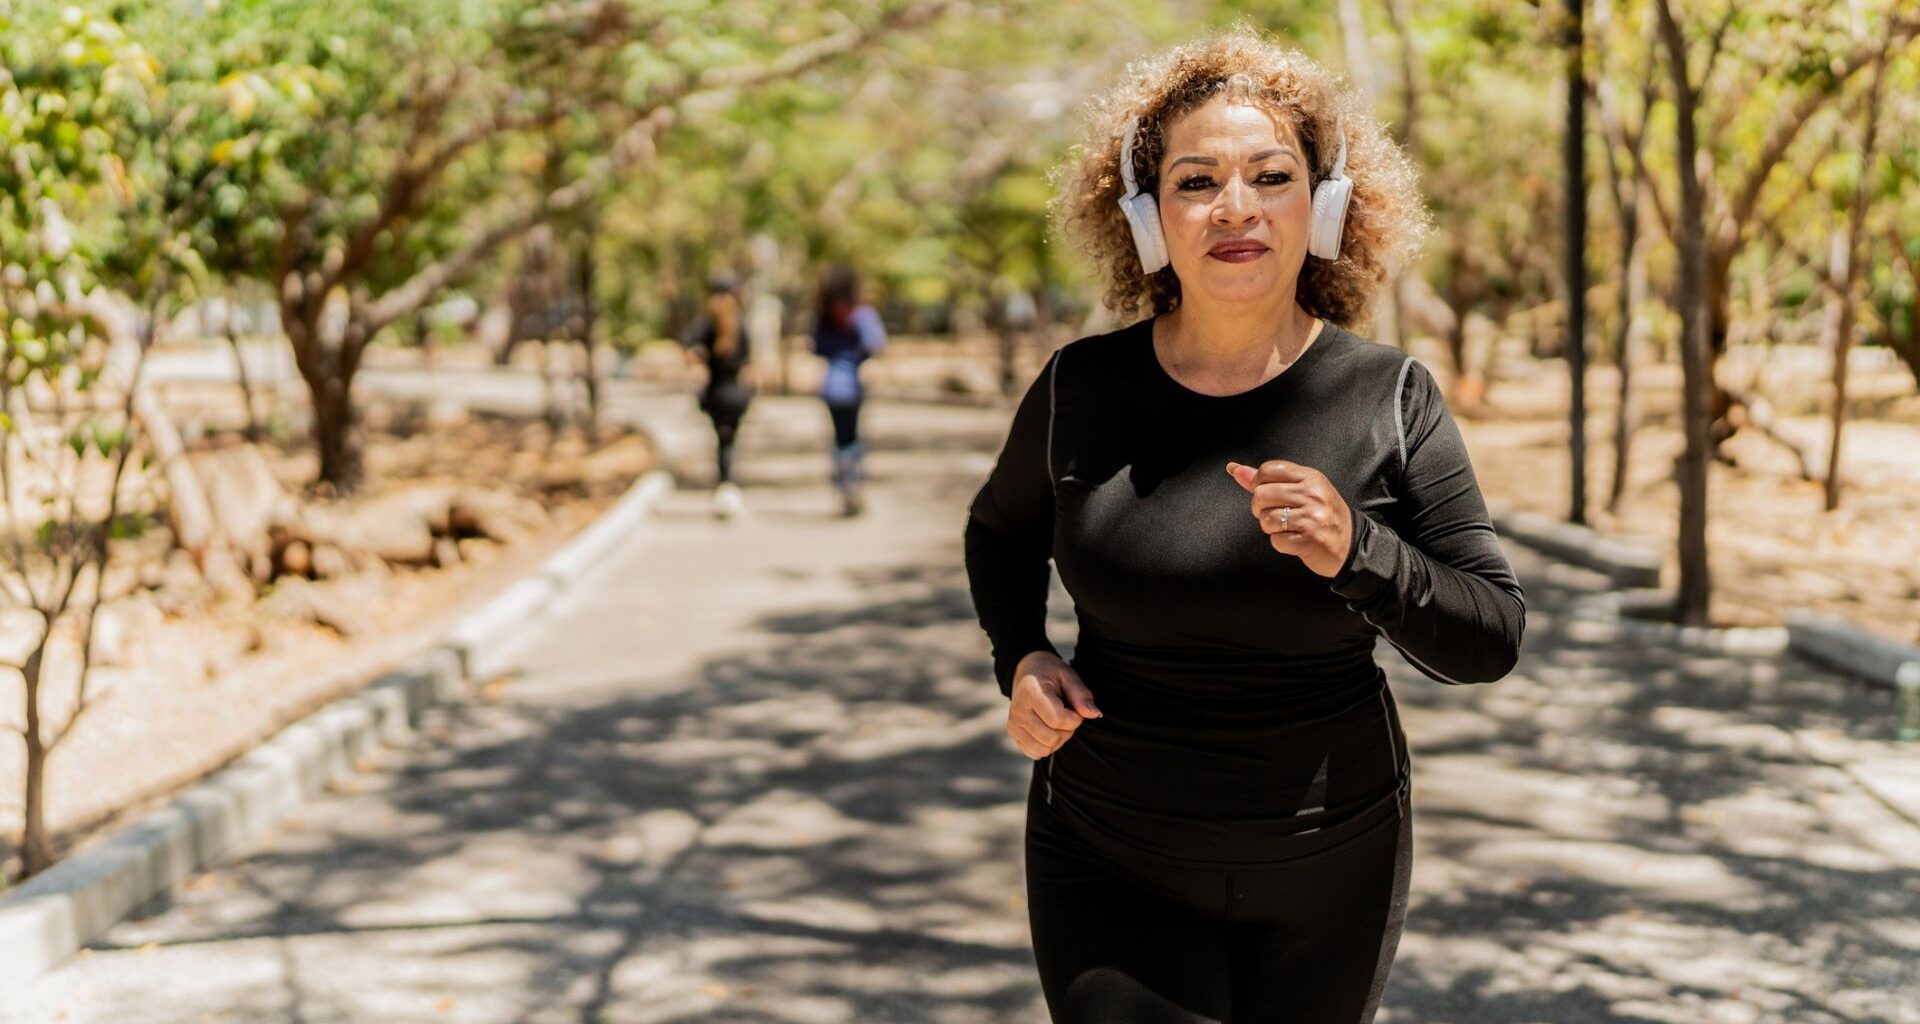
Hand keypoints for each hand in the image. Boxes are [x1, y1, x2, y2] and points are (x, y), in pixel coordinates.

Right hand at [1006, 651, 1100, 759]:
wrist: (1027, 673)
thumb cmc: (1051, 674)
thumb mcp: (1069, 676)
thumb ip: (1081, 696)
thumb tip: (1094, 714)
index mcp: (1031, 692)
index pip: (1058, 720)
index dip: (1074, 719)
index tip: (1074, 708)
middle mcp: (1018, 710)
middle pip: (1052, 738)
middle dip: (1067, 730)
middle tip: (1066, 714)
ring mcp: (1013, 724)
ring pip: (1045, 749)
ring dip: (1058, 739)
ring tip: (1056, 721)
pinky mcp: (1013, 734)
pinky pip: (1036, 753)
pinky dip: (1047, 746)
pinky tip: (1047, 729)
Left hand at [1227, 460, 1353, 577]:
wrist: (1351, 545)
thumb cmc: (1323, 515)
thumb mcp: (1303, 490)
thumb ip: (1268, 480)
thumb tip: (1234, 469)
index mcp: (1310, 477)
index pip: (1269, 469)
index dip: (1258, 483)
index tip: (1266, 494)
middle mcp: (1312, 494)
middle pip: (1261, 495)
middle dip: (1260, 508)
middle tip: (1276, 514)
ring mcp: (1312, 518)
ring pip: (1266, 519)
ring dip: (1270, 527)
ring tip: (1287, 528)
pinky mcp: (1309, 540)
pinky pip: (1276, 540)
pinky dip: (1280, 543)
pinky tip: (1294, 540)